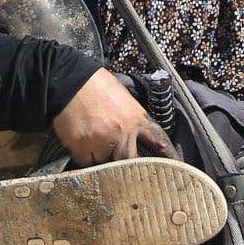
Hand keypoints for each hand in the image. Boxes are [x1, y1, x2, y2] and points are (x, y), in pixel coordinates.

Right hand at [52, 68, 175, 166]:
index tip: (176, 165)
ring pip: (106, 164)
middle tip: (121, 164)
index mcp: (136, 117)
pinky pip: (86, 163)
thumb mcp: (122, 97)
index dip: (169, 155)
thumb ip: (131, 118)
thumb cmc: (93, 84)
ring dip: (101, 157)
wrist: (67, 79)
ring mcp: (102, 141)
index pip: (158, 139)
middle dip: (126, 163)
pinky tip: (80, 143)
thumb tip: (134, 135)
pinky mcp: (82, 147)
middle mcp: (123, 132)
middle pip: (131, 161)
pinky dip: (85, 157)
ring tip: (93, 141)